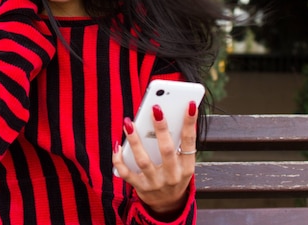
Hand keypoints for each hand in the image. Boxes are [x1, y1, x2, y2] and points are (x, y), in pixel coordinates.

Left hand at [112, 101, 197, 217]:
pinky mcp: (140, 188)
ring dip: (135, 140)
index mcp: (186, 167)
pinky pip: (126, 173)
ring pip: (143, 160)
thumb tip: (167, 113)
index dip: (190, 123)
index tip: (189, 104)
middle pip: (166, 150)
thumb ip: (177, 143)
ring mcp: (155, 183)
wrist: (168, 204)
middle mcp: (172, 176)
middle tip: (155, 108)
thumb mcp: (183, 163)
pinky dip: (119, 159)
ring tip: (128, 122)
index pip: (189, 142)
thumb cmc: (174, 173)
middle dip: (161, 128)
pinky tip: (117, 144)